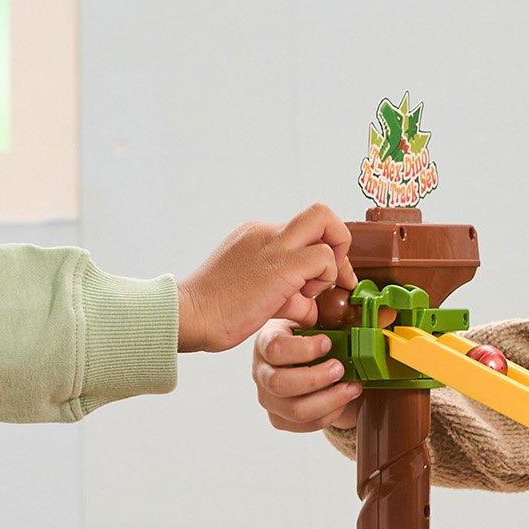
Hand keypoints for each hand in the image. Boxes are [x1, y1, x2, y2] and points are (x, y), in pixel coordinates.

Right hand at [177, 204, 355, 353]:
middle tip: (333, 276)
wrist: (190, 315)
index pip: (304, 231)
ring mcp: (273, 244)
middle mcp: (265, 232)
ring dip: (331, 262)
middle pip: (319, 213)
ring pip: (326, 221)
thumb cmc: (217, 311)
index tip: (321, 284)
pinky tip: (303, 301)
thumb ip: (288, 296)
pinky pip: (323, 257)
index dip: (323, 254)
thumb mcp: (257, 296)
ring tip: (309, 293)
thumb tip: (310, 308)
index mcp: (257, 235)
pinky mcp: (281, 265)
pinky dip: (325, 278)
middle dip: (339, 240)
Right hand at [252, 316, 362, 432]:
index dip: (304, 349)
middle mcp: (261, 371)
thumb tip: (379, 311)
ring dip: (329, 400)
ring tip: (351, 387)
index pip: (275, 349)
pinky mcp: (278, 418)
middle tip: (340, 368)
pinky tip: (342, 400)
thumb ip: (339, 314)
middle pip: (280, 384)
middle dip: (316, 378)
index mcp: (266, 341)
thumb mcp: (318, 319)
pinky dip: (328, 415)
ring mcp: (268, 398)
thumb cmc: (311, 336)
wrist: (305, 360)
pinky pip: (302, 425)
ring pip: (294, 410)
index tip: (328, 342)